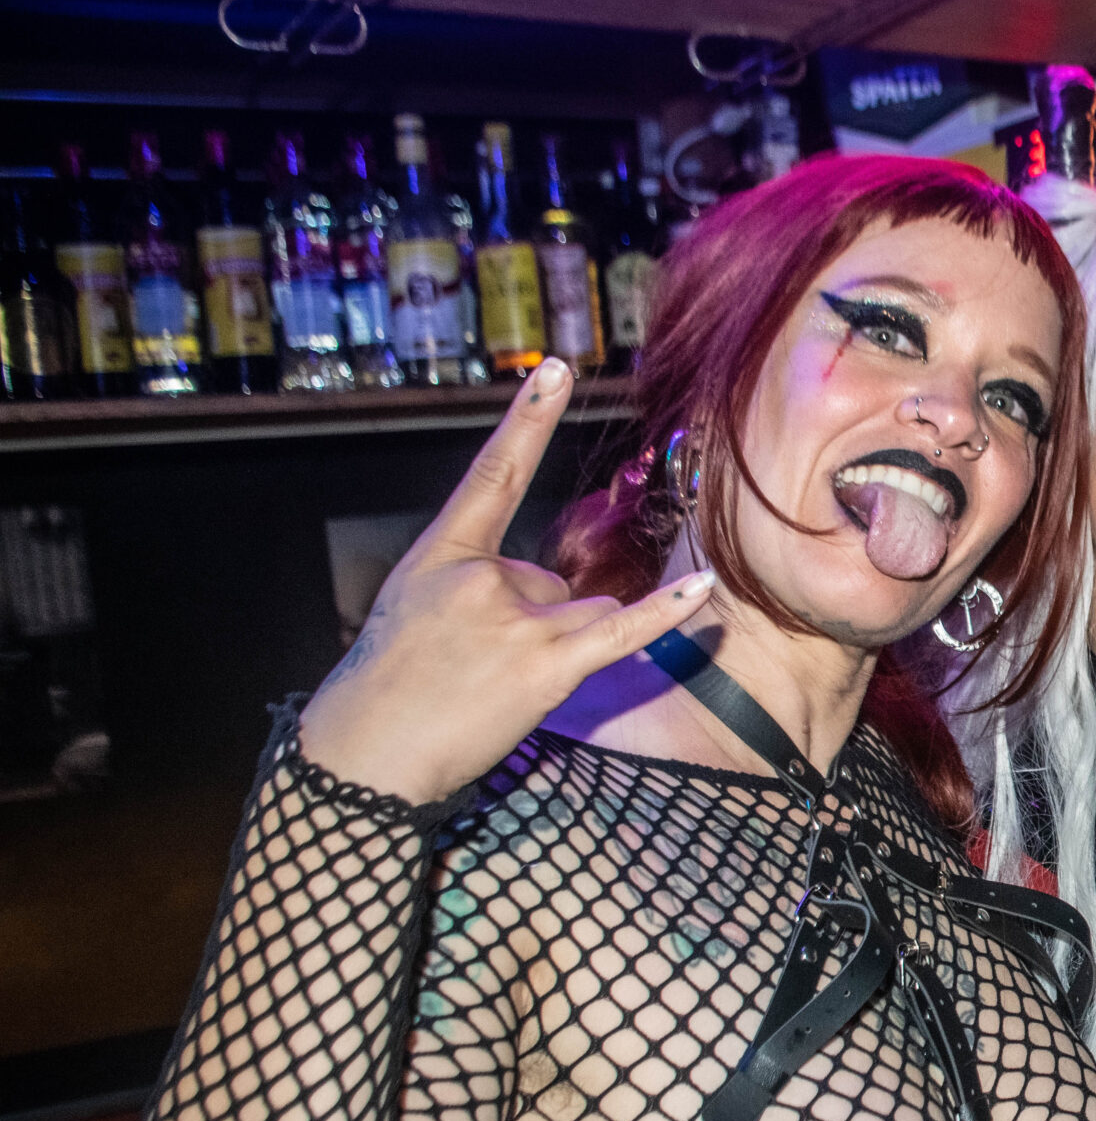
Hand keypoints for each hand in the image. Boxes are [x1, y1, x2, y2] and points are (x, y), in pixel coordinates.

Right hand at [297, 359, 716, 804]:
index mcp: (442, 553)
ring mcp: (514, 620)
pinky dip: (665, 611)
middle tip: (472, 666)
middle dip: (532, 624)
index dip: (527, 419)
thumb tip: (551, 592)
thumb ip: (483, 583)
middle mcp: (481, 576)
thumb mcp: (416, 608)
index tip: (556, 370)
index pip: (494, 474)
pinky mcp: (545, 666)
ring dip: (558, 649)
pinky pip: (621, 629)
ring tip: (493, 686)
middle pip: (552, 581)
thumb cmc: (390, 683)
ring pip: (579, 614)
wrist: (366, 750)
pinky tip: (705, 585)